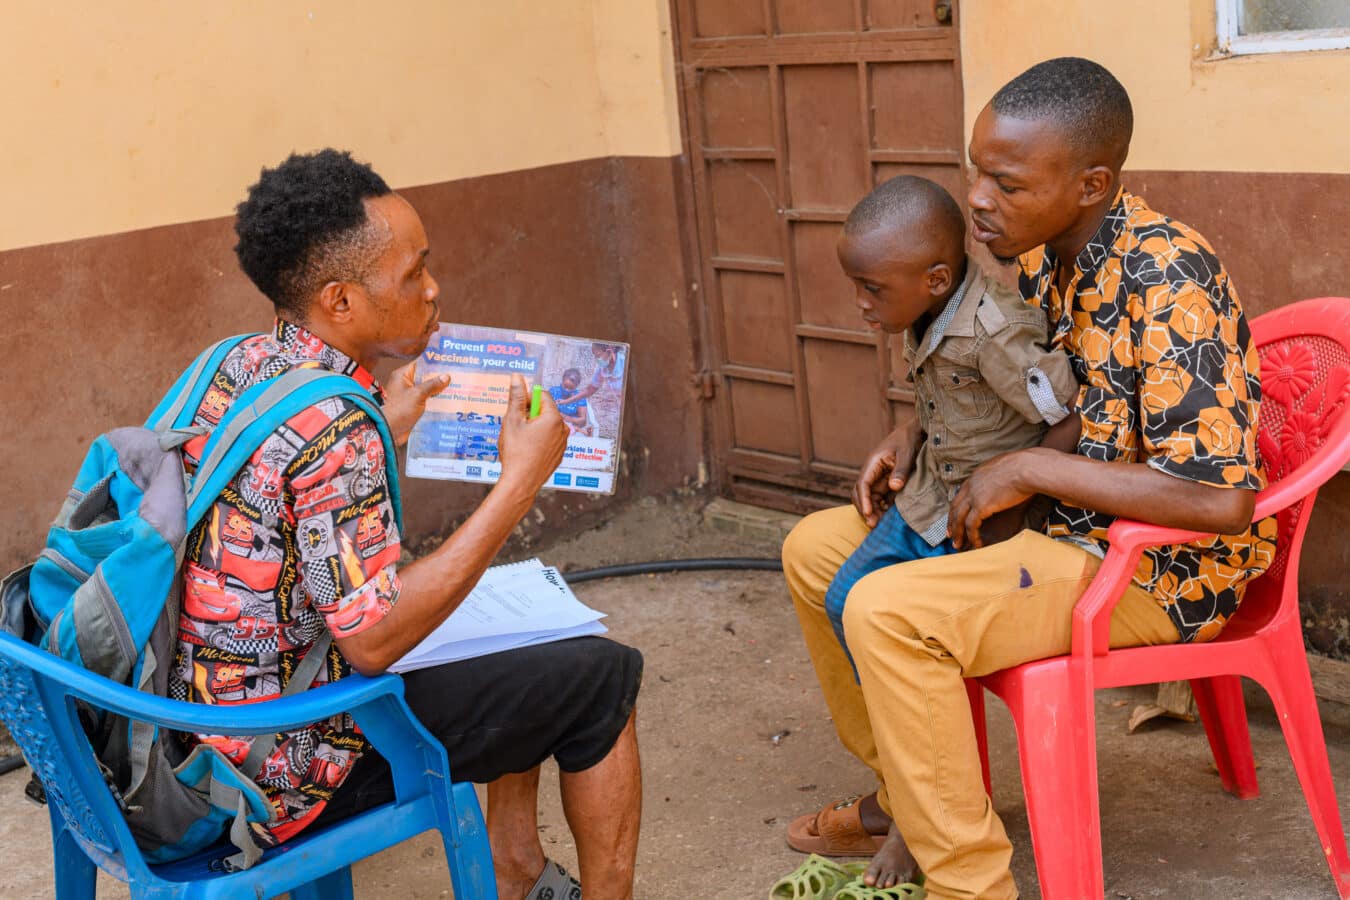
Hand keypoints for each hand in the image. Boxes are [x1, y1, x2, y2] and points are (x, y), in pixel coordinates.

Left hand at [382, 362, 449, 445]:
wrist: (389, 431)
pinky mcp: (414, 406)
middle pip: (425, 376)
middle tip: (457, 375)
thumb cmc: (399, 410)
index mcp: (402, 376)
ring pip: (428, 389)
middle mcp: (406, 383)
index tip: (449, 362)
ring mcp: (410, 395)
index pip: (420, 364)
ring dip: (439, 390)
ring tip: (457, 387)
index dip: (434, 363)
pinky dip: (436, 400)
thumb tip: (446, 376)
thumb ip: (432, 385)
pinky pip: (427, 400)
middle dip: (439, 377)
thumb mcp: (418, 395)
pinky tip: (449, 400)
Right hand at [496, 375, 567, 493]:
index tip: (517, 410)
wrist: (521, 483)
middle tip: (516, 428)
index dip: (527, 400)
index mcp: (553, 418)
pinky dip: (538, 440)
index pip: (542, 395)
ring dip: (533, 428)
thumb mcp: (512, 420)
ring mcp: (563, 443)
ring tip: (520, 441)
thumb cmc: (516, 453)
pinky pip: (548, 440)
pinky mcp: (559, 454)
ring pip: (546, 426)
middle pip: (545, 410)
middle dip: (529, 414)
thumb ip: (516, 397)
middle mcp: (563, 429)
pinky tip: (526, 451)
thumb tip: (517, 377)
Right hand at [852, 416, 922, 527]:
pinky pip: (879, 498)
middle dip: (864, 509)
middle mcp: (872, 472)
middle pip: (860, 493)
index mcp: (873, 463)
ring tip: (879, 525)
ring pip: (868, 498)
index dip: (864, 500)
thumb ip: (901, 470)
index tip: (869, 513)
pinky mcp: (886, 483)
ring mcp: (878, 478)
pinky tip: (887, 517)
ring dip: (872, 511)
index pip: (862, 484)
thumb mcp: (907, 453)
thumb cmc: (909, 439)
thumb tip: (894, 487)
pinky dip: (881, 508)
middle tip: (873, 524)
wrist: (916, 432)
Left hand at [948, 450, 1038, 549]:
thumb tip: (1002, 481)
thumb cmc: (1023, 466)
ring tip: (958, 545)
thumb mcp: (1002, 468)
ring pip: (959, 519)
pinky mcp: (981, 506)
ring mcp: (974, 496)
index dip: (956, 509)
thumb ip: (996, 477)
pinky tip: (977, 544)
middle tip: (950, 535)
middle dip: (951, 523)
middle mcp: (971, 486)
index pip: (960, 496)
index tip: (954, 519)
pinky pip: (971, 525)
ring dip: (958, 533)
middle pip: (955, 508)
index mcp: (975, 477)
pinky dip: (972, 536)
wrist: (1026, 468)